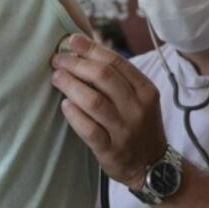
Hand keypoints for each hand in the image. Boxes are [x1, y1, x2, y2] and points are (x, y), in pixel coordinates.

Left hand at [50, 34, 166, 188]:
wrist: (152, 166)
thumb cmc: (139, 125)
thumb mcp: (140, 98)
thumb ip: (118, 78)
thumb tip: (84, 50)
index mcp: (146, 90)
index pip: (116, 62)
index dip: (91, 49)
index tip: (72, 41)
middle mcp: (137, 108)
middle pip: (103, 77)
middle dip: (76, 64)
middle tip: (58, 60)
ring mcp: (124, 130)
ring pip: (93, 101)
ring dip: (70, 86)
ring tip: (56, 78)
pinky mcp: (111, 150)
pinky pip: (89, 130)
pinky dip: (74, 115)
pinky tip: (64, 105)